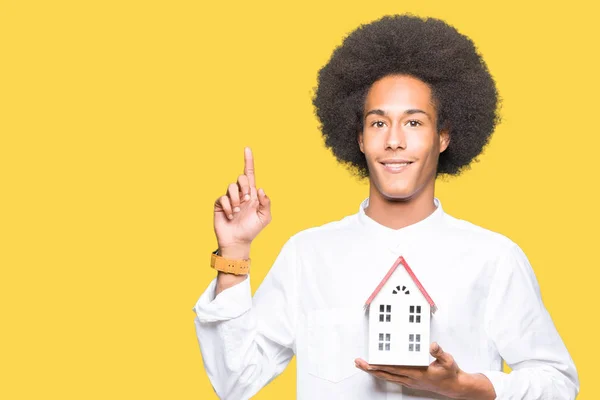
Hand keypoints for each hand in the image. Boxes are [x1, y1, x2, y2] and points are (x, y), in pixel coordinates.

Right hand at [213, 147, 270, 249]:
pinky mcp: (220, 204)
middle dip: (245, 187)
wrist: (238, 241)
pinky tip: (231, 215)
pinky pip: (223, 198)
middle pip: (241, 178)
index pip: (250, 174)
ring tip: (238, 211)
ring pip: (231, 187)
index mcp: (252, 194)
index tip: (247, 149)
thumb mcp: (265, 218)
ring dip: (236, 199)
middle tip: (247, 201)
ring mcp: (229, 198)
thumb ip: (266, 203)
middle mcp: (240, 193)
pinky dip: (229, 207)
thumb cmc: (252, 230)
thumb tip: (261, 189)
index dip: (248, 161)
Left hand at [354, 342, 492, 398]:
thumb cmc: (450, 373)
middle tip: (358, 362)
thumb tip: (432, 345)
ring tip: (362, 365)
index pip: (395, 369)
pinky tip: (377, 371)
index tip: (370, 362)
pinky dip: (382, 374)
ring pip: (388, 377)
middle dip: (371, 368)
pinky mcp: (411, 382)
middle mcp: (411, 378)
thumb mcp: (448, 360)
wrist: (455, 387)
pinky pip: (393, 378)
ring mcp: (410, 381)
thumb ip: (439, 352)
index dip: (381, 366)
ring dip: (374, 371)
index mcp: (417, 372)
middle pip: (386, 374)